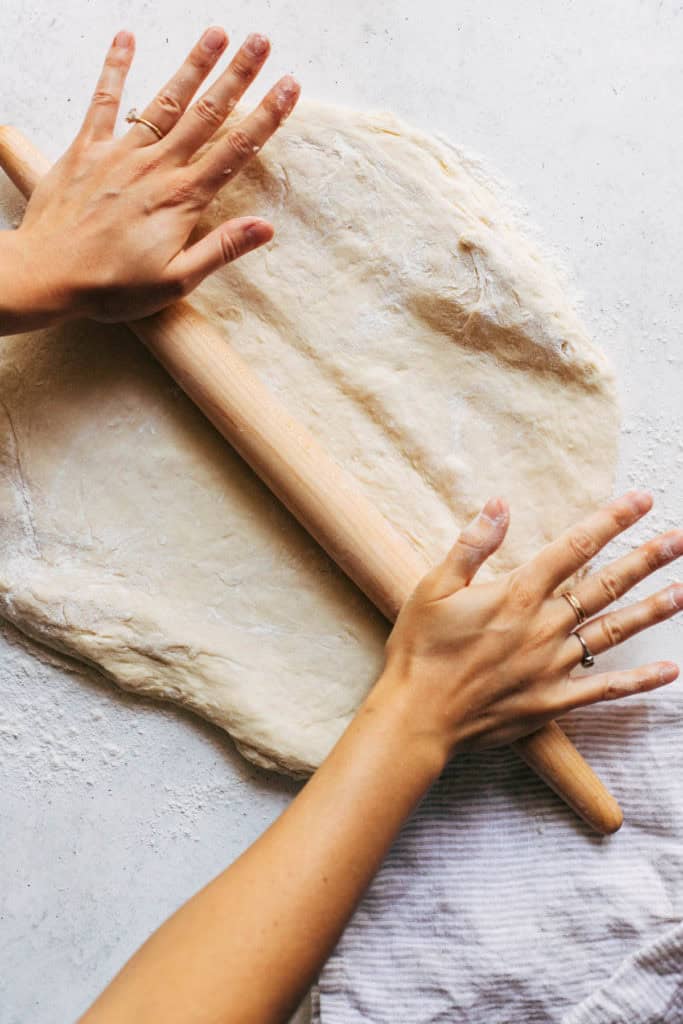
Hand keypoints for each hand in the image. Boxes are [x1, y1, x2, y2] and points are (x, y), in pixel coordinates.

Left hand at [12, 26, 298, 324]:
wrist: (49, 274)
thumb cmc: (113, 286)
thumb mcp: (176, 281)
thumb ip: (221, 249)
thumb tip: (266, 228)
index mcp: (182, 199)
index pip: (236, 151)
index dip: (266, 117)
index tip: (289, 86)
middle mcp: (156, 168)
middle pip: (206, 115)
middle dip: (237, 76)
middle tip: (261, 42)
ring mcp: (121, 154)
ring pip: (166, 101)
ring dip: (193, 66)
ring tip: (217, 34)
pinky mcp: (88, 149)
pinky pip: (104, 101)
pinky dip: (115, 67)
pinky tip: (127, 38)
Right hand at [379, 490, 681, 761]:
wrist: (418, 716)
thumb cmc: (420, 650)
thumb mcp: (433, 587)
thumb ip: (472, 545)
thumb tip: (499, 505)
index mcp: (516, 594)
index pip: (575, 547)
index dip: (611, 521)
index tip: (641, 501)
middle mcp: (544, 626)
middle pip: (605, 585)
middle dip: (645, 559)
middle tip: (678, 539)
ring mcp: (553, 665)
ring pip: (613, 631)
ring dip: (651, 609)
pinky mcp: (554, 700)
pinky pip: (606, 688)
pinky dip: (640, 681)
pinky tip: (670, 671)